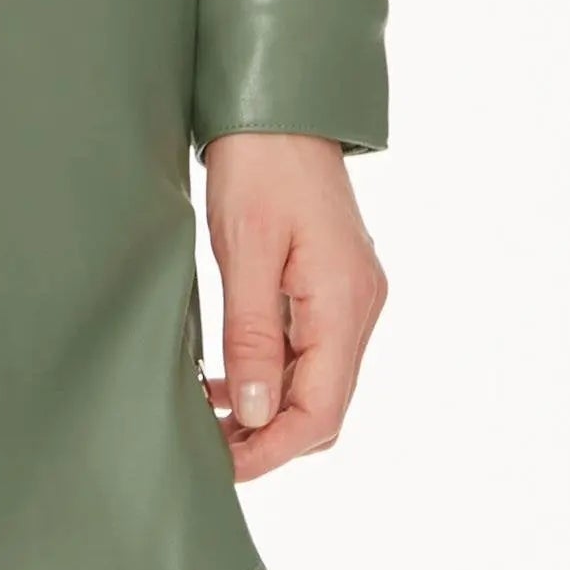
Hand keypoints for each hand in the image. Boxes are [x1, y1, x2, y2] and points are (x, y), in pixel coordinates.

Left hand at [198, 131, 387, 482]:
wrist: (277, 104)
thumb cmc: (258, 164)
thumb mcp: (245, 251)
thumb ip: (254, 337)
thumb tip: (258, 417)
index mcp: (345, 302)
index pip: (322, 412)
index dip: (273, 450)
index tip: (222, 465)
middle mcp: (359, 306)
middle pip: (325, 407)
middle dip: (271, 439)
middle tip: (209, 447)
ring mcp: (350, 295)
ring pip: (317, 382)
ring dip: (269, 409)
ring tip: (210, 418)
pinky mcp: (332, 283)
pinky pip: (309, 349)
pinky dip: (273, 373)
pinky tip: (229, 377)